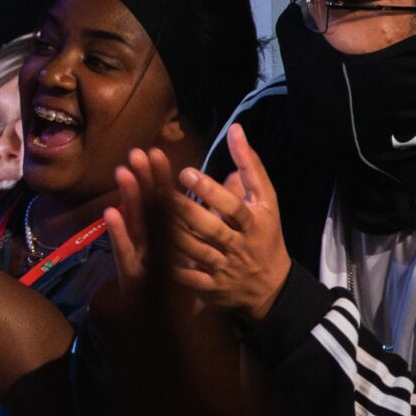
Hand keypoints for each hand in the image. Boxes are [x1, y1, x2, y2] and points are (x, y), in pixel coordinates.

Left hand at [105, 127, 291, 320]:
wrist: (271, 286)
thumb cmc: (264, 234)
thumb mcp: (265, 201)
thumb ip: (249, 166)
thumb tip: (235, 128)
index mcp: (255, 223)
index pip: (233, 206)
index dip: (211, 191)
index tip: (185, 172)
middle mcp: (240, 246)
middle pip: (211, 229)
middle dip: (185, 211)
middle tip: (158, 191)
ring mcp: (224, 268)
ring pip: (195, 251)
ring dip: (169, 234)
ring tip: (145, 214)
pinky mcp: (210, 287)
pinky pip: (187, 278)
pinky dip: (168, 266)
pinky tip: (146, 251)